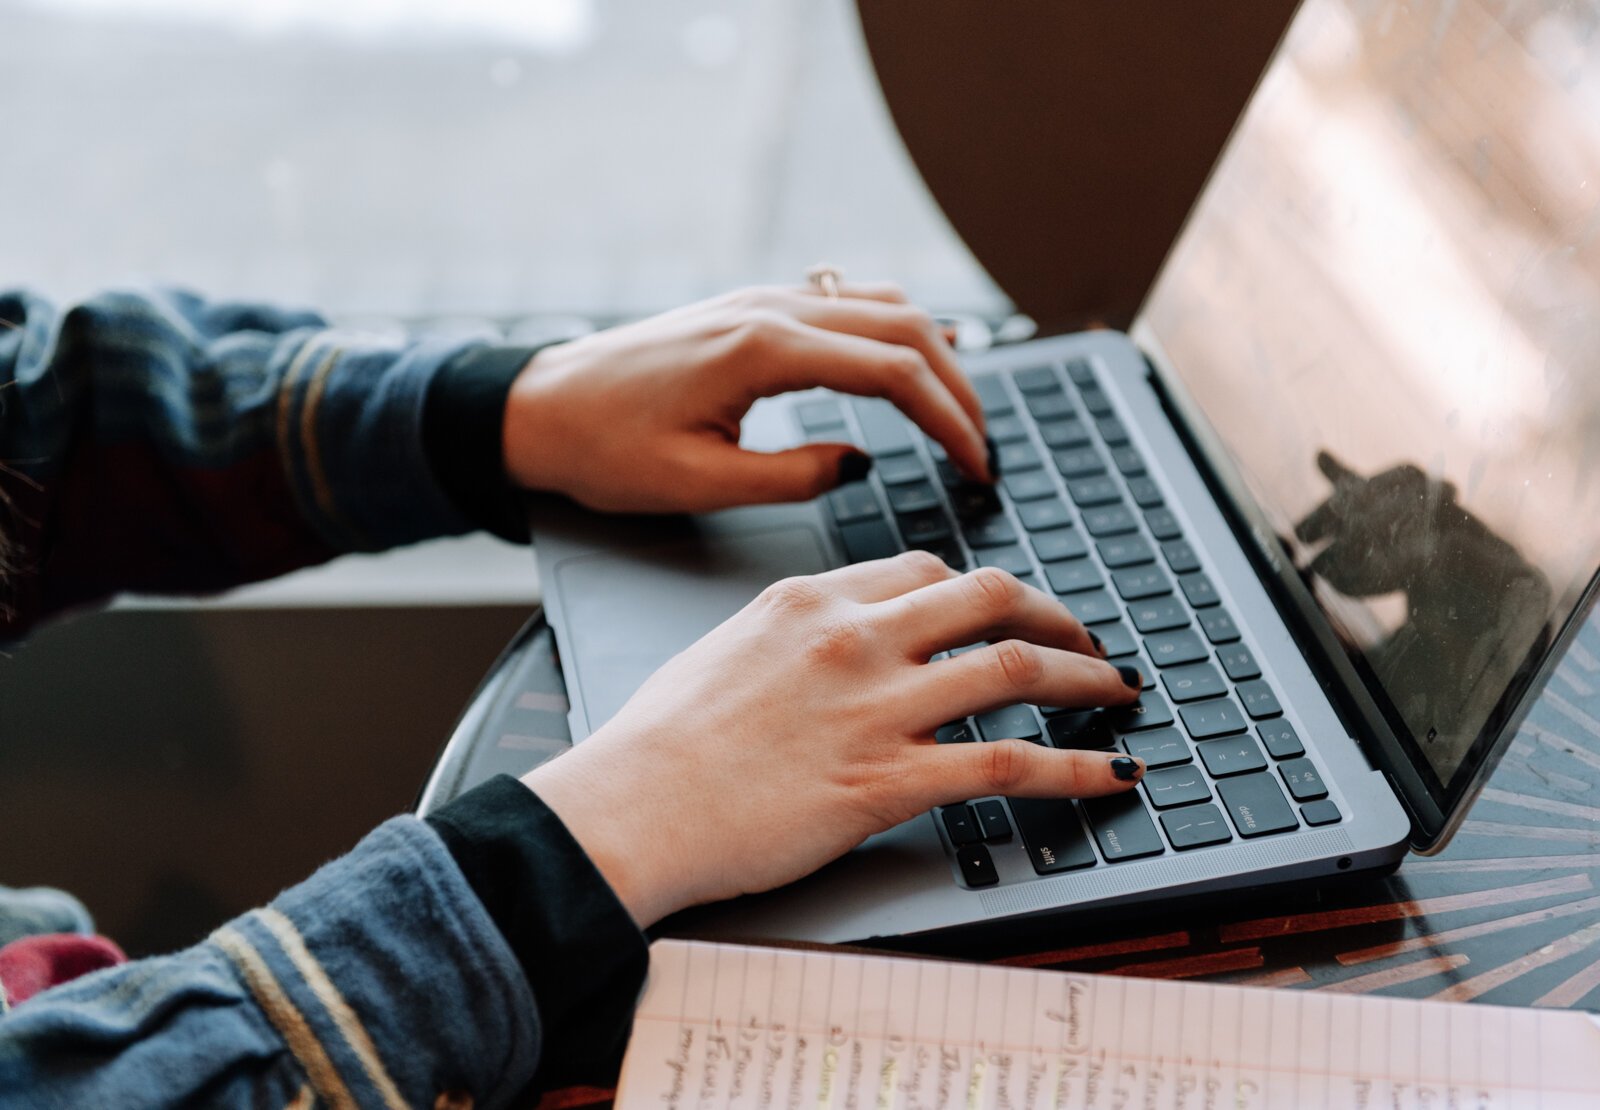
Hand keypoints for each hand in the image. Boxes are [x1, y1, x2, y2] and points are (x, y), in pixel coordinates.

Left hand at [500, 284, 989, 513]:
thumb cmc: (604, 450)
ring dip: (933, 354)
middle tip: (983, 450)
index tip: (978, 466)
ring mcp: (763, 299)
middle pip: (906, 328)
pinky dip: (893, 329)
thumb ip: (792, 477)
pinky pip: (847, 301)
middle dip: (959, 389)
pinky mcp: (752, 307)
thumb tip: (857, 464)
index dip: (949, 421)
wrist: (537, 408)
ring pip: (883, 305)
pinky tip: (910, 360)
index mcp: (764, 350)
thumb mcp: (699, 484)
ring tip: (958, 414)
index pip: (894, 372)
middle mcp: (773, 308)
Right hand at [524, 552, 1145, 926]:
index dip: (977, 590)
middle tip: (1083, 638)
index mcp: (811, 600)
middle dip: (1051, 614)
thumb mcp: (724, 651)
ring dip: (1083, 677)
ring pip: (1013, 668)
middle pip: (986, 597)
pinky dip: (1073, 767)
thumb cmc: (659, 741)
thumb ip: (790, 636)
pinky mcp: (890, 779)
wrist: (632, 805)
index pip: (921, 570)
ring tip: (1118, 690)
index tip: (999, 609)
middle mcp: (855, 637)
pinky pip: (1008, 763)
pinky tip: (1110, 772)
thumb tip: (826, 644)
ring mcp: (878, 705)